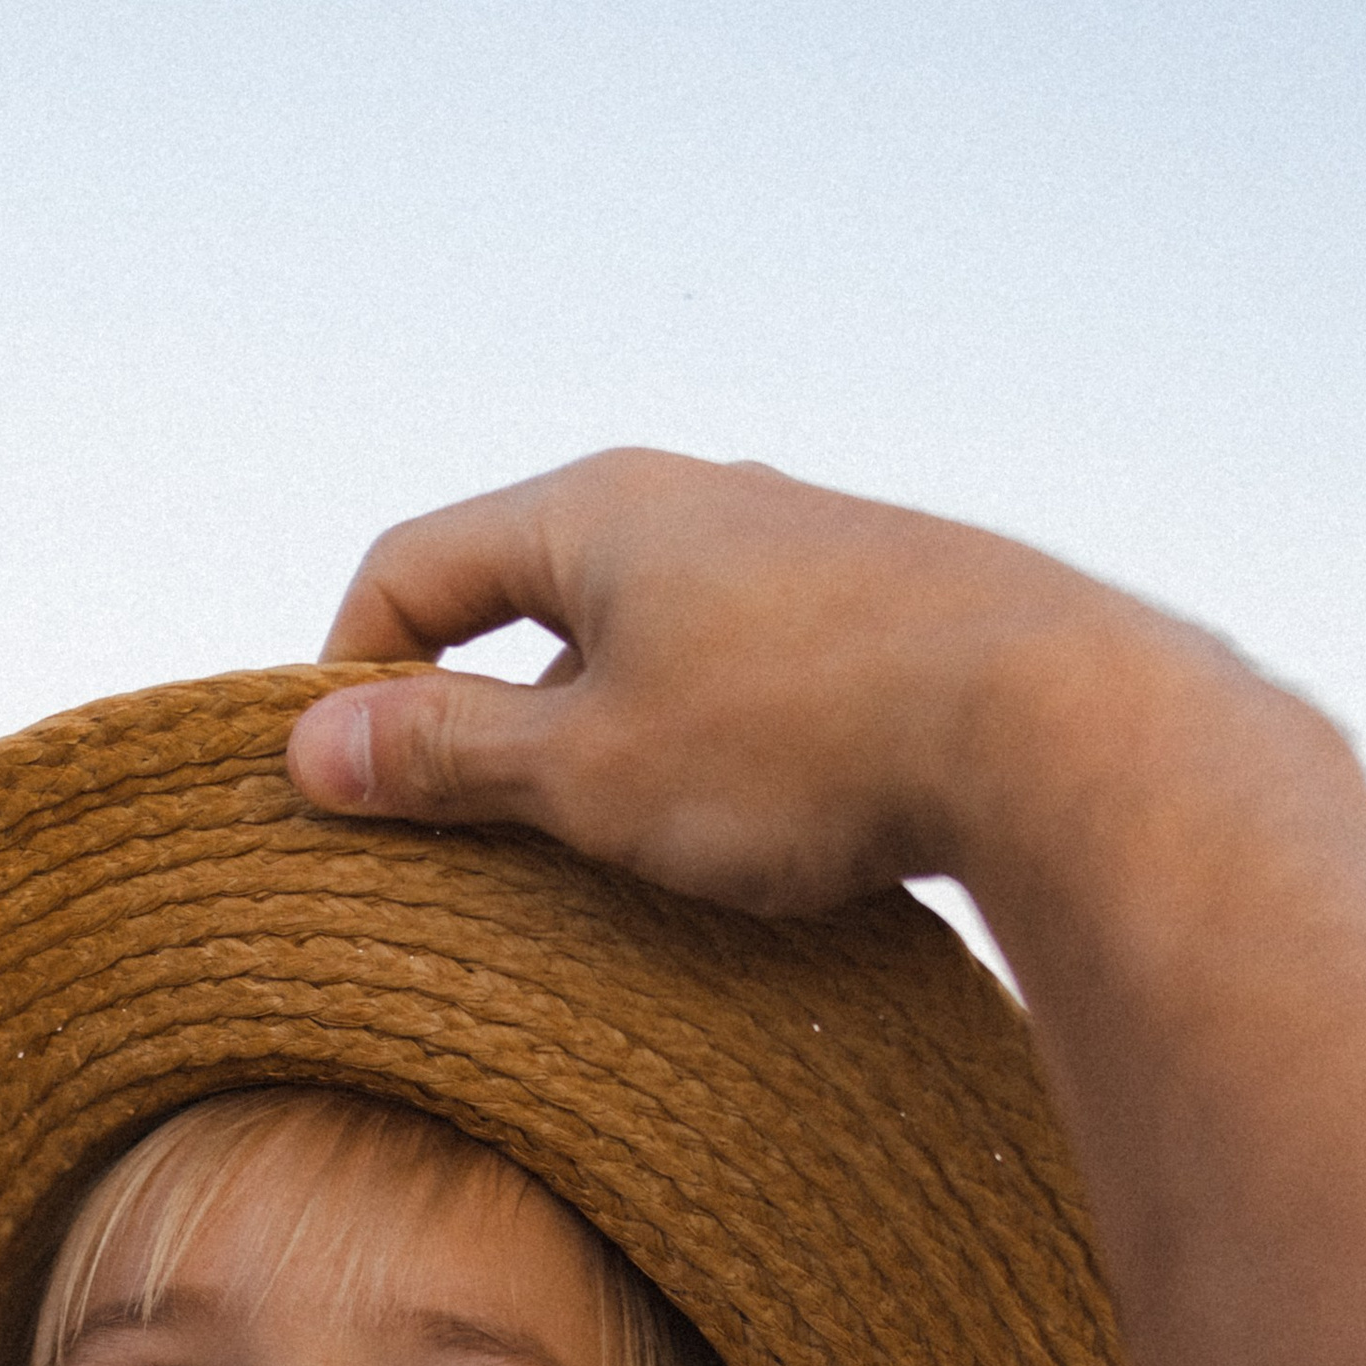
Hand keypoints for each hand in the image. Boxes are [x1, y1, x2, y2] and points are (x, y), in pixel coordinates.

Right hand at [287, 447, 1208, 919]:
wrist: (1052, 720)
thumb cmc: (805, 739)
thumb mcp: (589, 769)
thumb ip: (450, 757)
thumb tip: (313, 747)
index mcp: (595, 510)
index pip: (412, 568)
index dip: (348, 677)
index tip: (339, 788)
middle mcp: (693, 501)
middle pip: (525, 603)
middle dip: (474, 722)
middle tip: (458, 845)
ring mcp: (791, 550)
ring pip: (638, 646)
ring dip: (590, 746)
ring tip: (598, 864)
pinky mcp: (872, 613)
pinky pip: (735, 675)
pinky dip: (692, 751)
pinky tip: (727, 842)